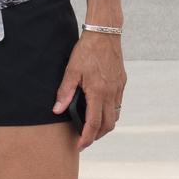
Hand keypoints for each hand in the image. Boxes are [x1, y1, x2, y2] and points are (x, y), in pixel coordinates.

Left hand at [53, 30, 125, 149]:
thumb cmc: (87, 50)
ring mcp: (118, 88)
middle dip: (97, 136)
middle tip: (85, 139)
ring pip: (115, 115)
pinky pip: (118, 104)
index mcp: (98, 92)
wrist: (104, 34)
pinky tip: (100, 108)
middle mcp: (111, 93)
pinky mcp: (121, 82)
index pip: (94, 123)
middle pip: (108, 124)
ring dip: (105, 125)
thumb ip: (65, 92)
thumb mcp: (71, 70)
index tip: (80, 145)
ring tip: (92, 126)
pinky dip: (110, 112)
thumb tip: (57, 110)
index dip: (87, 137)